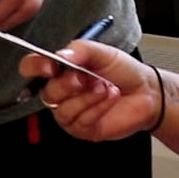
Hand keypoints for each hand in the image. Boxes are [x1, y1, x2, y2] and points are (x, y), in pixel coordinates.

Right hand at [20, 40, 159, 141]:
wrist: (146, 92)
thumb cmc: (123, 71)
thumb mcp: (104, 53)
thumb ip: (81, 50)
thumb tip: (60, 54)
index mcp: (61, 70)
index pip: (33, 68)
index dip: (36, 67)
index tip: (51, 66)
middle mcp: (62, 92)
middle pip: (46, 92)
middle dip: (69, 84)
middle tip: (88, 78)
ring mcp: (70, 111)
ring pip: (62, 109)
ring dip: (88, 97)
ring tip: (106, 88)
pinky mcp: (81, 128)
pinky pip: (79, 121)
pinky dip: (97, 108)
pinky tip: (108, 100)